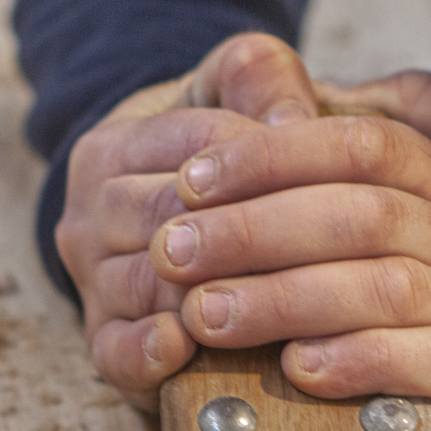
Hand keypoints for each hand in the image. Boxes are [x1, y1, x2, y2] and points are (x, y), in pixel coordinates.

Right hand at [57, 33, 318, 410]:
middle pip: (170, 220)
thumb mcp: (228, 96)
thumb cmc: (205, 154)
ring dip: (215, 296)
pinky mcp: (101, 344)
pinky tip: (187, 346)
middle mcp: (88, 214)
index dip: (269, 157)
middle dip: (251, 234)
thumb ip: (261, 77)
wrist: (158, 215)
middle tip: (334, 250)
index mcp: (112, 147)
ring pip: (147, 287)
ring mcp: (92, 282)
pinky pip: (115, 353)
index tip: (342, 173)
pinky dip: (149, 353)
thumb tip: (294, 121)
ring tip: (290, 303)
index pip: (197, 144)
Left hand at [146, 70, 430, 430]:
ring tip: (207, 313)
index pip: (364, 145)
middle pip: (358, 213)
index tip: (195, 173)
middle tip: (170, 248)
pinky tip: (306, 370)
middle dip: (254, 227)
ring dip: (287, 299)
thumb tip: (325, 88)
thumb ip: (425, 112)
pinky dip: (369, 364)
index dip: (273, 154)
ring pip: (384, 289)